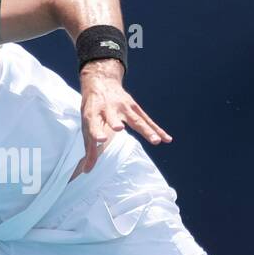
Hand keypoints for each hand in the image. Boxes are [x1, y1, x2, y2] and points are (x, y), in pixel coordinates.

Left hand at [75, 60, 171, 175]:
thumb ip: (89, 150)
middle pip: (113, 117)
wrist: (102, 83)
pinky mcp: (134, 107)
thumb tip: (86, 171)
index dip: (96, 131)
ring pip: (136, 120)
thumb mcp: (86, 126)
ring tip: (156, 141)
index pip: (93, 124)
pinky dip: (157, 129)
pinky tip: (167, 139)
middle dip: (116, 122)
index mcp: (93, 114)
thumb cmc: (93, 110)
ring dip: (146, 130)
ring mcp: (123, 107)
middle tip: (119, 129)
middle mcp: (108, 109)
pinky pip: (148, 120)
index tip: (100, 139)